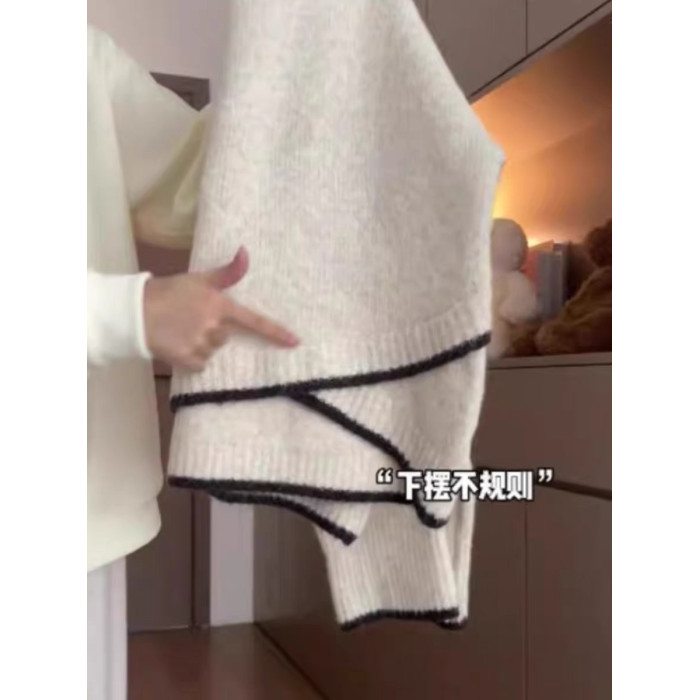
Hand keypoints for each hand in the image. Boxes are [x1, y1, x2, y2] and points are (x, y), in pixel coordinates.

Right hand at [143, 246, 298, 370]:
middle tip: (191, 320)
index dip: (275, 332)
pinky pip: (200, 364)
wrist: (135, 312)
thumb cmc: (168, 292)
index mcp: (220, 306)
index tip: (295, 342)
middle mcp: (215, 327)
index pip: (254, 321)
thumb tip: (246, 252)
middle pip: (226, 337)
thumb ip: (227, 273)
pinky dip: (191, 358)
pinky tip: (177, 344)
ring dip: (202, 344)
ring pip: (213, 351)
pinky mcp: (188, 360)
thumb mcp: (198, 279)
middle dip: (213, 331)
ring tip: (181, 331)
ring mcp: (202, 345)